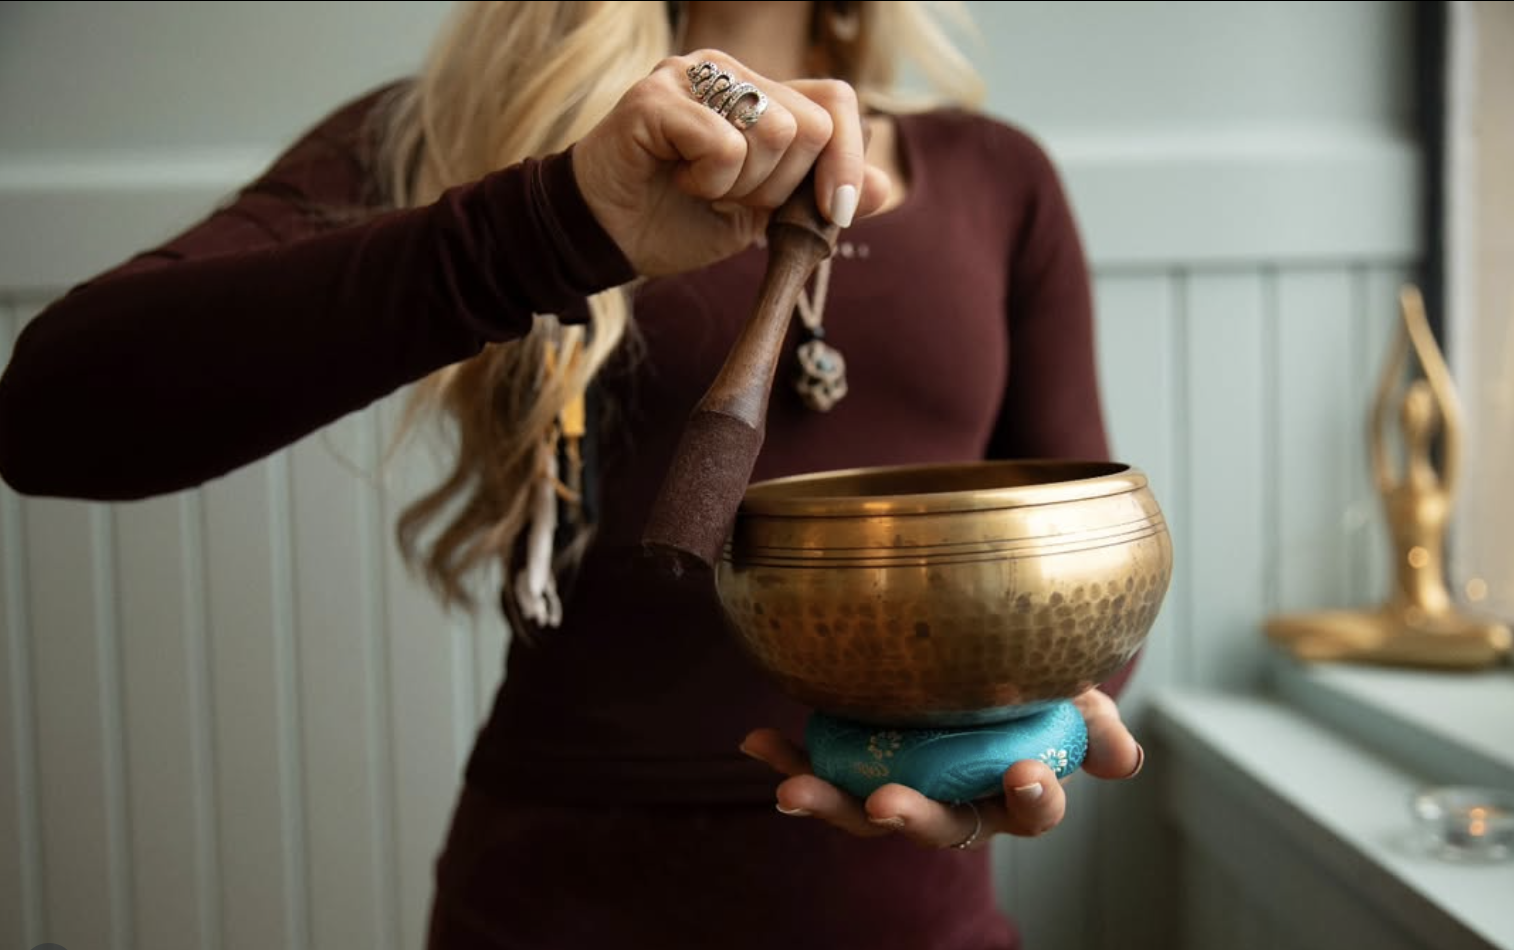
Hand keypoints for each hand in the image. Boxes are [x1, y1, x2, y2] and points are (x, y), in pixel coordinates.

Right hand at [572, 50, 891, 276]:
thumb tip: (882, 186)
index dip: (846, 162)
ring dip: (743, 186)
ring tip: (703, 189)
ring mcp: (691, 75)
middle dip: (784, 185)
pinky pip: (724, 144)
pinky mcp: (656, 96)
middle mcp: (729, 72)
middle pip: (812, 124)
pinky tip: (679, 182)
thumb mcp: (766, 217)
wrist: (609, 238)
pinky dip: (710, 182)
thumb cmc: (680, 220)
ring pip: (774, 132)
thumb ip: (819, 197)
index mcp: (761, 93)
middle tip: (737, 198)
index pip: (836, 103)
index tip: (834, 214)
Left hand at [740, 689, 1143, 848]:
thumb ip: (1096, 726)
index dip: (1033, 799)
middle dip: (912, 819)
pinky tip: (754, 741)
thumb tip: (1122, 760)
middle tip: (890, 807)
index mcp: (1018, 794)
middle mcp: (959, 804)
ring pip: (867, 813)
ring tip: (794, 790)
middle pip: (938, 826)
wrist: (986, 665)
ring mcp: (905, 789)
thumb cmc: (1038, 690)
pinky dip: (788, 760)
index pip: (1033, 809)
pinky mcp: (859, 770)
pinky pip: (822, 772)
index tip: (1026, 777)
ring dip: (830, 803)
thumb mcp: (1075, 700)